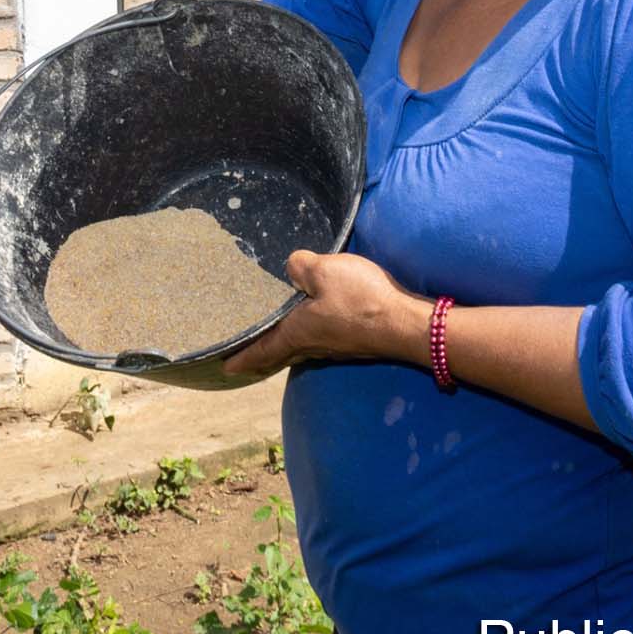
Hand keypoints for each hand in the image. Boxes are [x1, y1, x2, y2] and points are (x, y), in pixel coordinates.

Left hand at [221, 250, 433, 378]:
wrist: (407, 324)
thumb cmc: (362, 299)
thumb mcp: (325, 271)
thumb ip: (300, 266)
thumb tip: (290, 268)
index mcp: (298, 332)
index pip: (263, 349)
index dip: (242, 357)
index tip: (225, 367)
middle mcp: (314, 345)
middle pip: (281, 353)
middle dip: (261, 355)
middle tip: (243, 356)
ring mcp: (336, 347)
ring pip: (301, 349)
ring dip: (283, 347)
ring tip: (273, 339)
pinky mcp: (354, 342)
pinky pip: (320, 342)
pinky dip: (307, 338)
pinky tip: (313, 325)